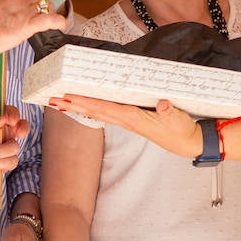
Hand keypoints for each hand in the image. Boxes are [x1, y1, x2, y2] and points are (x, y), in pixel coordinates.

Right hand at [0, 0, 66, 53]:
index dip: (26, 3)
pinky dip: (59, 21)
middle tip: (41, 15)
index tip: (25, 10)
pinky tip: (62, 25)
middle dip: (41, 5)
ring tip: (52, 20)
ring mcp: (22, 10)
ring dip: (50, 12)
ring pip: (45, 5)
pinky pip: (50, 19)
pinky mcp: (27, 24)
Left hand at [0, 106, 30, 189]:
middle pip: (22, 127)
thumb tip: (2, 118)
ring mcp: (4, 149)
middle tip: (17, 133)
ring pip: (14, 147)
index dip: (14, 115)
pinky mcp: (5, 163)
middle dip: (22, 129)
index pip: (10, 113)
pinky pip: (11, 161)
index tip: (10, 120)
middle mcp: (2, 135)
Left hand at [49, 97, 200, 158]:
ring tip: (60, 102)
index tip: (68, 97)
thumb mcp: (180, 120)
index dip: (86, 102)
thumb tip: (163, 106)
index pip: (105, 108)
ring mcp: (128, 121)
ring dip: (78, 107)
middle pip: (95, 111)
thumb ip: (171, 112)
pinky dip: (91, 109)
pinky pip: (106, 113)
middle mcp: (127, 120)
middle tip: (52, 99)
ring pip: (97, 113)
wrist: (188, 143)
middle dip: (73, 105)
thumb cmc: (182, 130)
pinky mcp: (131, 120)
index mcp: (134, 118)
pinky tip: (83, 107)